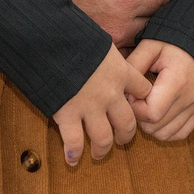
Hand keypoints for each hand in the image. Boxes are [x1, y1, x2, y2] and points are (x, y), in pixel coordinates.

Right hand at [0, 0, 177, 46]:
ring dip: (140, 29)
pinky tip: (114, 29)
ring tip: (140, 14)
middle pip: (154, 22)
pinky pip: (111, 53)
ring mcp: (96, 41)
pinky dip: (119, 44)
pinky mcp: (78, 48)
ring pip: (134, 40)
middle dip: (160, 9)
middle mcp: (115, 24)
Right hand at [52, 46, 151, 165]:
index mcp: (120, 71)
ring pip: (104, 138)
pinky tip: (73, 159)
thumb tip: (103, 53)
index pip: (143, 90)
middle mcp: (110, 93)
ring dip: (103, 149)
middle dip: (125, 135)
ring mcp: (89, 106)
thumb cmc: (73, 34)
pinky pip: (75, 141)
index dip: (141, 99)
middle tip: (121, 139)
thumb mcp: (99, 39)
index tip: (136, 105)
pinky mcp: (67, 114)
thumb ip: (106, 54)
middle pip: (127, 123)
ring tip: (99, 154)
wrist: (50, 39)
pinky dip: (74, 153)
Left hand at [126, 40, 193, 142]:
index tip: (133, 94)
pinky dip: (165, 130)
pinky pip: (179, 134)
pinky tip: (159, 115)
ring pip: (165, 134)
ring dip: (150, 126)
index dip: (135, 108)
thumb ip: (134, 64)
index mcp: (176, 82)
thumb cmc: (172, 44)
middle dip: (139, 118)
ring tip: (147, 107)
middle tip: (137, 101)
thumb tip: (120, 87)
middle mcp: (189, 99)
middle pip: (155, 127)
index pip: (151, 113)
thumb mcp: (150, 46)